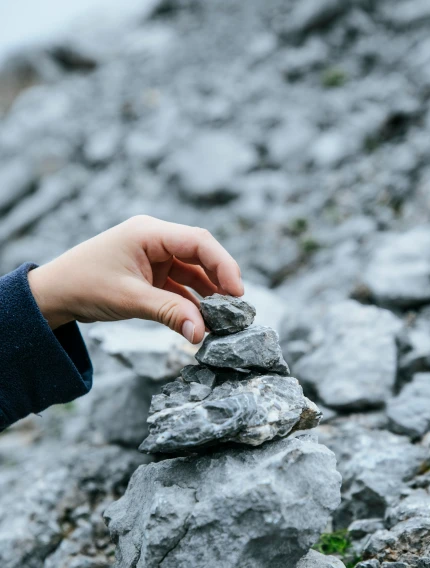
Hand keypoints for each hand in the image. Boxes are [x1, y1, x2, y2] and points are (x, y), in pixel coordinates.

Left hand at [27, 216, 243, 343]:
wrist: (53, 294)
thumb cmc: (84, 286)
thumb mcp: (129, 300)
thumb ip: (168, 314)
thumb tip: (200, 334)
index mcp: (149, 233)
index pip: (199, 242)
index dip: (224, 265)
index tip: (238, 293)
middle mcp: (155, 240)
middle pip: (201, 255)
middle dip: (220, 282)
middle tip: (236, 310)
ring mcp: (154, 257)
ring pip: (193, 273)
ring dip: (207, 296)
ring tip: (223, 320)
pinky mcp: (151, 274)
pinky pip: (180, 286)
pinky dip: (191, 302)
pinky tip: (202, 320)